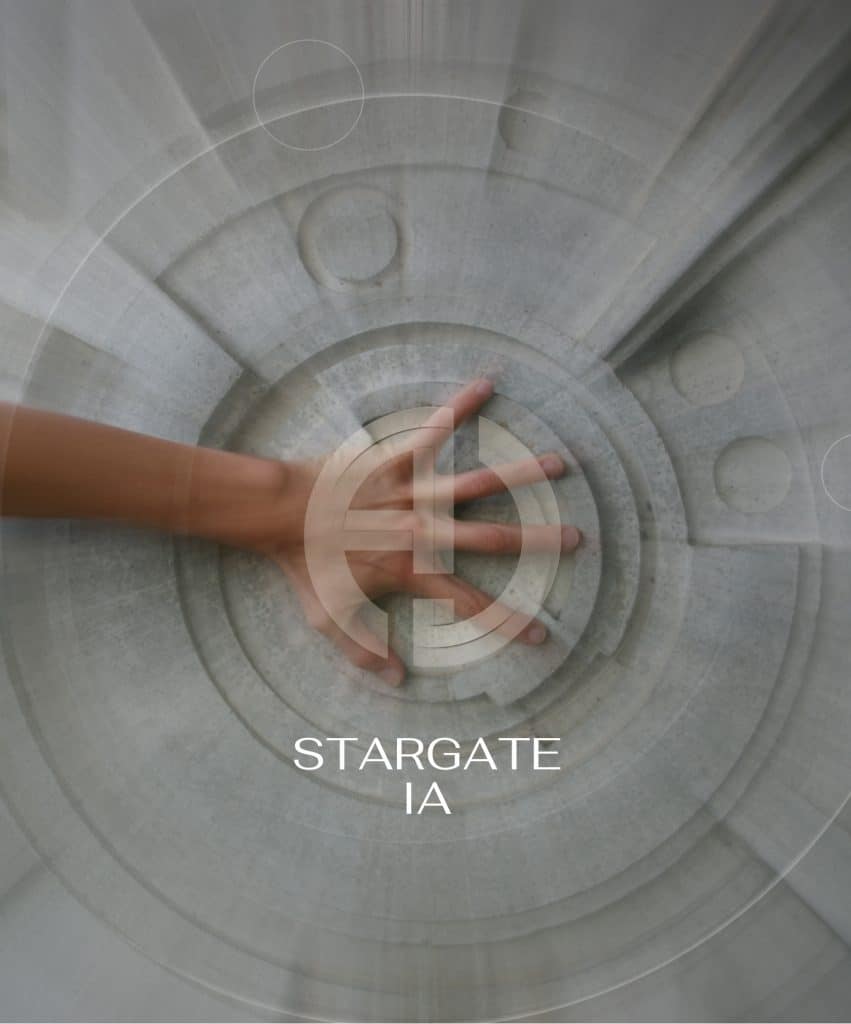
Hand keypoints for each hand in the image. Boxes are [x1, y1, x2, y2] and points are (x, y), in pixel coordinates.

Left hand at [259, 379, 580, 685]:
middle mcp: (423, 531)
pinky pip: (433, 431)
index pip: (470, 605)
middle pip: (492, 539)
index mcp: (413, 571)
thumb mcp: (330, 617)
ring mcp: (412, 493)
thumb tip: (397, 681)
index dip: (508, 624)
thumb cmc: (304, 565)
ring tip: (559, 463)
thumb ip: (364, 650)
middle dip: (538, 541)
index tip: (542, 636)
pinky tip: (487, 384)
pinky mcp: (395, 460)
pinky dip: (460, 407)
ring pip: (476, 483)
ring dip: (520, 473)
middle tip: (577, 537)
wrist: (279, 514)